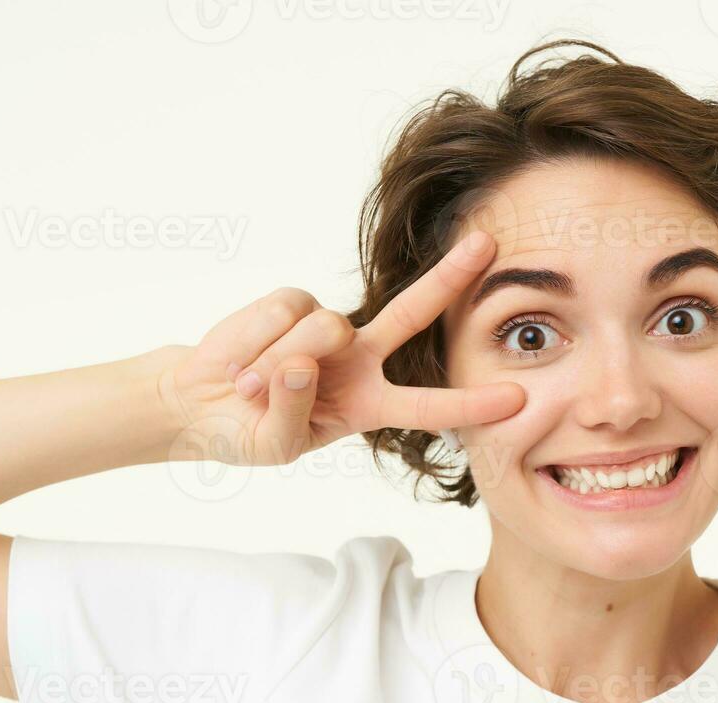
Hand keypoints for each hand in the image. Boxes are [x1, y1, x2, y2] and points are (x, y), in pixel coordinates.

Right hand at [156, 229, 523, 465]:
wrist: (199, 403)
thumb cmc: (249, 431)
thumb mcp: (275, 443)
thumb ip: (293, 412)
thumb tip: (303, 362)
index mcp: (370, 405)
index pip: (427, 406)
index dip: (470, 405)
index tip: (518, 399)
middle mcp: (359, 359)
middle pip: (411, 312)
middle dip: (450, 277)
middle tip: (489, 243)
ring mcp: (327, 327)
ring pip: (323, 330)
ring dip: (275, 367)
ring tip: (249, 389)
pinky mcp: (292, 302)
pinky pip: (282, 314)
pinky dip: (253, 343)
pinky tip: (238, 362)